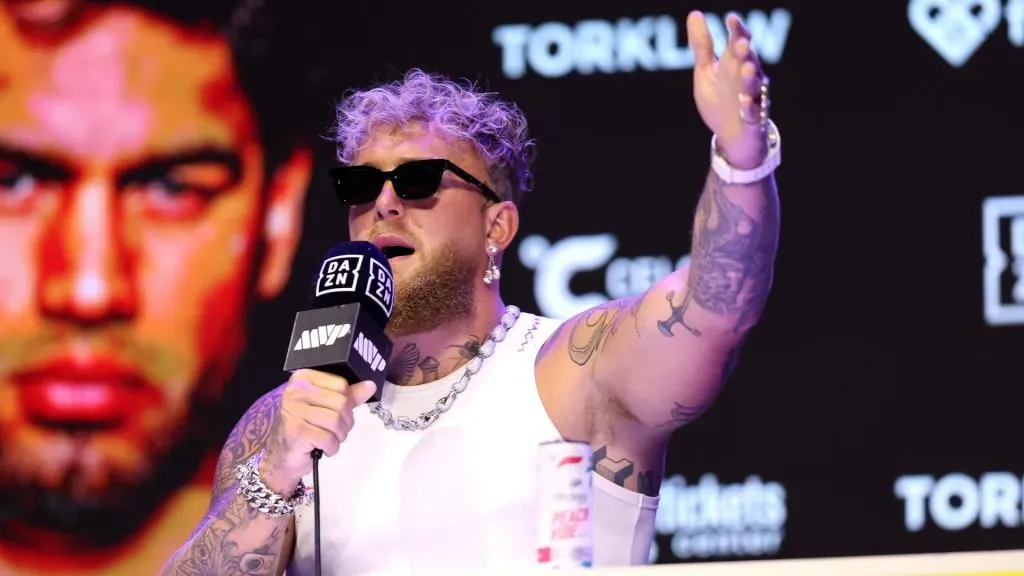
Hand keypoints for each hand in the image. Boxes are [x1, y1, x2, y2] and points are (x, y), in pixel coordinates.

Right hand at [262, 369, 376, 490]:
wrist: (282, 455)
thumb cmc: (305, 428)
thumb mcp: (327, 407)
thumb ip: (349, 395)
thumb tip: (370, 385)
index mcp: (304, 378)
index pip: (341, 384)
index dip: (348, 402)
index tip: (338, 412)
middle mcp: (296, 390)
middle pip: (341, 402)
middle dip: (345, 422)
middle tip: (334, 430)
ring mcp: (294, 410)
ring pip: (336, 421)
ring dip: (339, 435)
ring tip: (328, 438)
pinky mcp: (296, 431)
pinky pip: (328, 438)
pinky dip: (331, 447)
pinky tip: (321, 447)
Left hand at [687, 11, 769, 168]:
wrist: (731, 135)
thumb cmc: (720, 99)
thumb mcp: (706, 71)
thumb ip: (703, 46)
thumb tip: (695, 13)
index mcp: (735, 63)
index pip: (738, 42)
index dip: (737, 30)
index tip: (730, 19)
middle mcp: (747, 77)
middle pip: (749, 61)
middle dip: (746, 52)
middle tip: (741, 42)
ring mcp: (752, 98)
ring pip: (754, 85)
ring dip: (751, 77)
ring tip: (747, 68)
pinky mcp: (754, 119)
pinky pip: (754, 113)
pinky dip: (750, 109)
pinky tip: (744, 105)